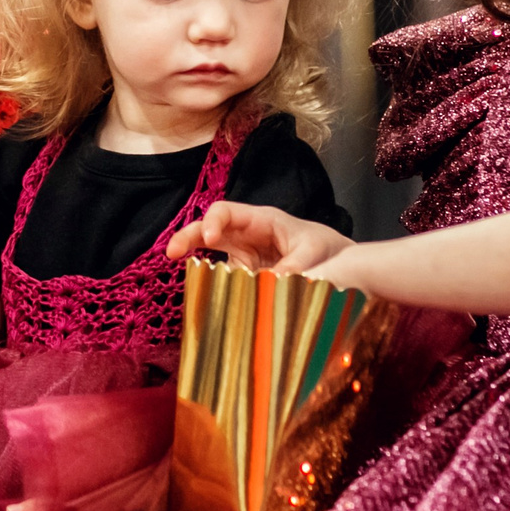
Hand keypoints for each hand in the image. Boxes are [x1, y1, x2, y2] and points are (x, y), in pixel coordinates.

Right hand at [169, 201, 353, 275]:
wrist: (337, 264)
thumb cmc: (325, 248)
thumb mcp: (314, 252)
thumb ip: (294, 265)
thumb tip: (273, 283)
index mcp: (261, 220)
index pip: (226, 211)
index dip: (213, 221)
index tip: (209, 238)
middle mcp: (246, 235)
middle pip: (208, 229)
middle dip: (188, 237)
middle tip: (171, 252)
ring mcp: (243, 256)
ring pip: (209, 253)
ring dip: (193, 262)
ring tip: (178, 272)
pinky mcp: (245, 276)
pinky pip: (223, 279)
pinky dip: (212, 287)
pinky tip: (205, 299)